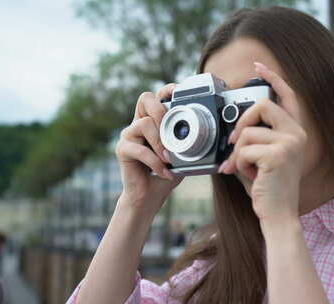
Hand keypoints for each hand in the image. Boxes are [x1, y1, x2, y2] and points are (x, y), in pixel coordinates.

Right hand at [115, 84, 182, 215]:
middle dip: (162, 111)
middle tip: (172, 132)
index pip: (156, 96)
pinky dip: (156, 162)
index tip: (179, 91)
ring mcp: (128, 135)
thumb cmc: (167, 173)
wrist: (150, 196)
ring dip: (161, 142)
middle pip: (145, 99)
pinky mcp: (122, 149)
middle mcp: (138, 123)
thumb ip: (190, 141)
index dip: (167, 90)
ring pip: (144, 124)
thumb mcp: (184, 154)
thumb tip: (211, 133)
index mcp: (153, 121)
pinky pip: (141, 149)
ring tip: (169, 159)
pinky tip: (164, 172)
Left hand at [219, 62, 306, 224]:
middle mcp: (297, 134)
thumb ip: (255, 138)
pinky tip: (250, 176)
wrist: (278, 215)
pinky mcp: (278, 155)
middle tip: (233, 141)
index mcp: (295, 132)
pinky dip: (239, 164)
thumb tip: (233, 129)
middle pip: (262, 105)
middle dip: (241, 122)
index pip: (288, 96)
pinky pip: (244, 149)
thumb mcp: (262, 157)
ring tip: (246, 169)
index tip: (259, 66)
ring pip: (248, 132)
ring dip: (239, 153)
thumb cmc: (268, 188)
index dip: (274, 78)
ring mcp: (290, 143)